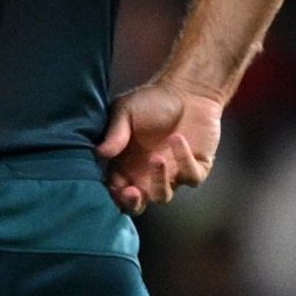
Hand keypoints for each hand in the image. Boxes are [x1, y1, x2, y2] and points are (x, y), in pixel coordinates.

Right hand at [97, 82, 221, 213]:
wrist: (189, 91)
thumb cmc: (152, 100)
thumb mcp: (125, 110)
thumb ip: (114, 133)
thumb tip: (99, 154)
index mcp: (124, 163)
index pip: (114, 188)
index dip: (113, 192)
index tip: (115, 185)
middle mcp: (145, 174)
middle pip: (136, 204)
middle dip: (132, 204)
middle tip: (132, 193)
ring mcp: (171, 174)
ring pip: (162, 196)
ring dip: (158, 181)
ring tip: (156, 158)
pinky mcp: (196, 168)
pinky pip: (191, 177)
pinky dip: (184, 160)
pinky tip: (178, 139)